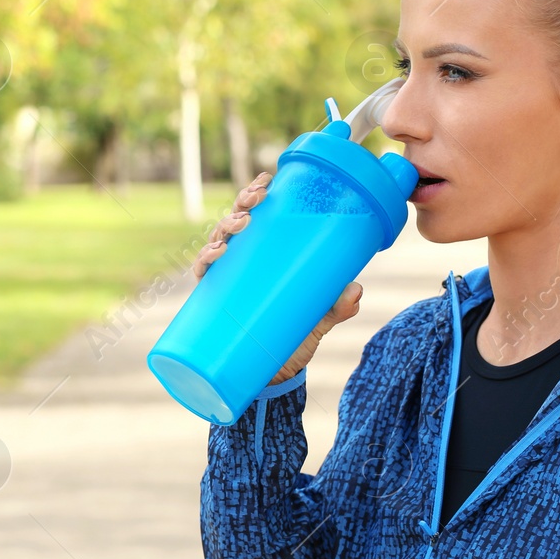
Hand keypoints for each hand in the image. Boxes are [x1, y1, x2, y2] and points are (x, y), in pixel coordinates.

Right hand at [191, 171, 363, 386]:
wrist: (274, 378)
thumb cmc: (294, 338)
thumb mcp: (319, 320)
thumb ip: (336, 306)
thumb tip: (355, 289)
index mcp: (264, 255)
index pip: (255, 215)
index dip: (254, 193)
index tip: (266, 180)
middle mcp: (242, 263)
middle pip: (234, 221)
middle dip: (241, 204)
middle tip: (256, 199)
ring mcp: (227, 281)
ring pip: (217, 242)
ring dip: (224, 227)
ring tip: (241, 225)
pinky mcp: (214, 303)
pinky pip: (204, 277)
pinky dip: (204, 263)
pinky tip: (213, 256)